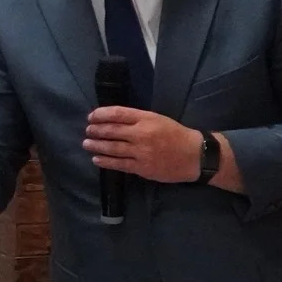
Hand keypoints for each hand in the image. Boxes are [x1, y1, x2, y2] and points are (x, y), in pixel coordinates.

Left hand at [83, 107, 201, 182]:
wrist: (194, 155)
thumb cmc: (175, 134)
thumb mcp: (157, 119)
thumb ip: (137, 118)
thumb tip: (113, 119)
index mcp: (146, 118)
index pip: (117, 114)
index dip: (101, 114)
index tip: (91, 117)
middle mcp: (141, 134)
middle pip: (112, 130)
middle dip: (96, 130)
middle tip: (87, 130)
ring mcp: (141, 152)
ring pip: (113, 148)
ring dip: (97, 145)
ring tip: (86, 143)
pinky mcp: (142, 168)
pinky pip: (119, 164)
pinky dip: (106, 161)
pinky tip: (97, 159)